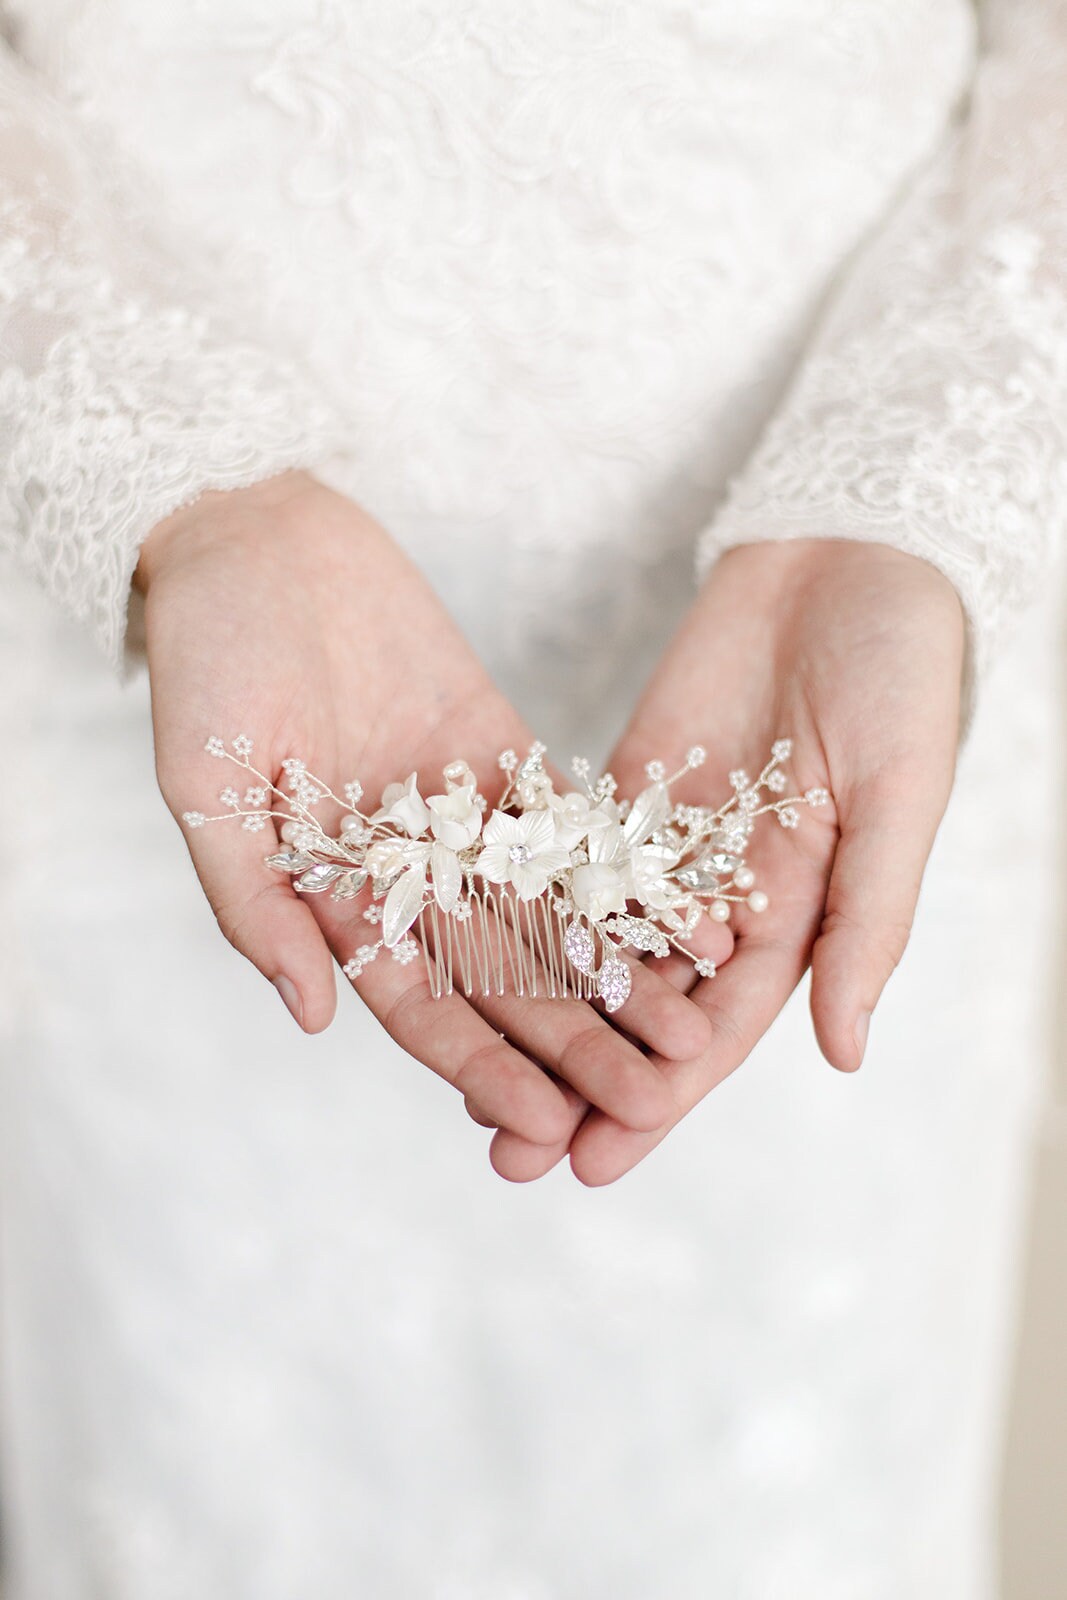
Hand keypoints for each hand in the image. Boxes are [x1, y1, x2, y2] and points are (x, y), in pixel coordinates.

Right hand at [137, 472, 710, 1146]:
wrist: (257, 543)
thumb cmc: (206, 660)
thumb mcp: (204, 787)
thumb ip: (252, 901)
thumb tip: (307, 1016)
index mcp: (331, 900)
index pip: (418, 1006)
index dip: (482, 1068)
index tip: (548, 1127)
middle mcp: (405, 874)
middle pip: (503, 978)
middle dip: (577, 1042)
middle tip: (654, 1099)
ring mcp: (460, 817)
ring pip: (550, 915)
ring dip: (619, 976)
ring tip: (693, 1028)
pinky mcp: (502, 755)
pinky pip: (572, 824)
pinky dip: (626, 870)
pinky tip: (686, 916)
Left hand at [484, 538, 964, 1183]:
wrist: (843, 557)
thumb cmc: (899, 674)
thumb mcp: (895, 798)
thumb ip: (865, 920)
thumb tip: (843, 1053)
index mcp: (796, 918)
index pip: (717, 1030)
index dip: (659, 1096)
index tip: (598, 1160)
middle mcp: (721, 899)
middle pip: (637, 1009)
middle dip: (576, 1080)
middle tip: (507, 1153)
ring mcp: (664, 846)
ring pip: (588, 947)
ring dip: (531, 1014)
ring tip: (462, 1080)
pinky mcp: (621, 790)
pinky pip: (562, 857)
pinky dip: (516, 909)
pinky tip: (456, 952)